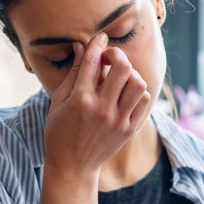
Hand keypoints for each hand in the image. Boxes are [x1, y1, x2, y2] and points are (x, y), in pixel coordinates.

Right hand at [43, 32, 151, 179]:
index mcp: (80, 100)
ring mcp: (118, 120)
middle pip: (122, 67)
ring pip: (138, 83)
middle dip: (117, 55)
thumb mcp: (58, 101)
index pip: (93, 61)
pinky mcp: (129, 129)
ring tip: (119, 78)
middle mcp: (102, 109)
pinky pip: (144, 100)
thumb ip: (72, 73)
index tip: (101, 37)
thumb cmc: (59, 132)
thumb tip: (80, 46)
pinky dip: (138, 91)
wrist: (73, 166)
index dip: (98, 44)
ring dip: (130, 74)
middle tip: (110, 59)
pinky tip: (126, 92)